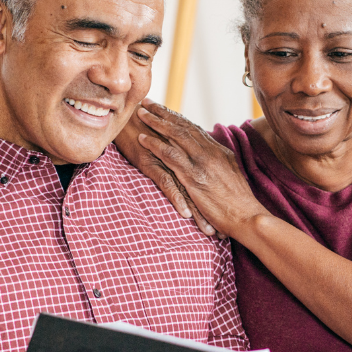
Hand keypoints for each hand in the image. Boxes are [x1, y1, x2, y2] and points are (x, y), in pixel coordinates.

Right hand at [112, 108, 215, 236]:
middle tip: (222, 233)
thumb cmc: (145, 132)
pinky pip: (167, 183)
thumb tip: (191, 176)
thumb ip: (182, 160)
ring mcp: (167, 161)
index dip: (218, 201)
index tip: (227, 222)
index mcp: (188, 154)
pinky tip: (184, 213)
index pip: (208, 181)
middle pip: (202, 188)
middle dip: (213, 212)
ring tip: (208, 231)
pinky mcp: (151, 163)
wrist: (124, 117)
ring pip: (188, 189)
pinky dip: (177, 198)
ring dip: (199, 211)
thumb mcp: (169, 147)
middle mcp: (182, 157)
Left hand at [134, 99, 266, 239]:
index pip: (194, 129)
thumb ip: (218, 165)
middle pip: (182, 126)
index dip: (177, 117)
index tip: (163, 109)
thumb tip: (211, 160)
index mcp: (219, 151)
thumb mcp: (231, 177)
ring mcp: (201, 163)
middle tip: (147, 101)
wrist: (247, 217)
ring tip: (140, 113)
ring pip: (175, 135)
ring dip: (155, 122)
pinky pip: (170, 155)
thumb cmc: (240, 203)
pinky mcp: (193, 176)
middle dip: (163, 112)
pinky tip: (142, 139)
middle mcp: (209, 152)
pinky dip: (155, 144)